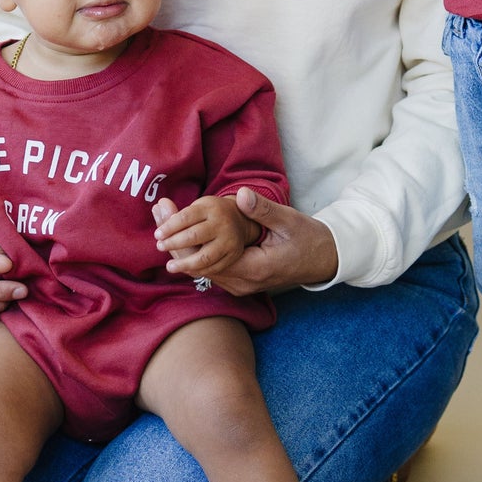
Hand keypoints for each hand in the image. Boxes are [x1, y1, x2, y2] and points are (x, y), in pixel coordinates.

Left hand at [156, 189, 336, 294]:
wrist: (325, 259)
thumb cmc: (308, 238)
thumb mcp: (288, 221)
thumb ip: (263, 210)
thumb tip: (242, 196)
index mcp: (254, 270)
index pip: (209, 261)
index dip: (185, 244)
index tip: (166, 226)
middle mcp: (244, 283)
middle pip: (201, 267)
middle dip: (177, 246)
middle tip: (156, 224)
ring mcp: (242, 286)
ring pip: (204, 270)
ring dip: (184, 252)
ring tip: (162, 228)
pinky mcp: (242, 282)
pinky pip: (213, 271)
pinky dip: (197, 256)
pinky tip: (182, 241)